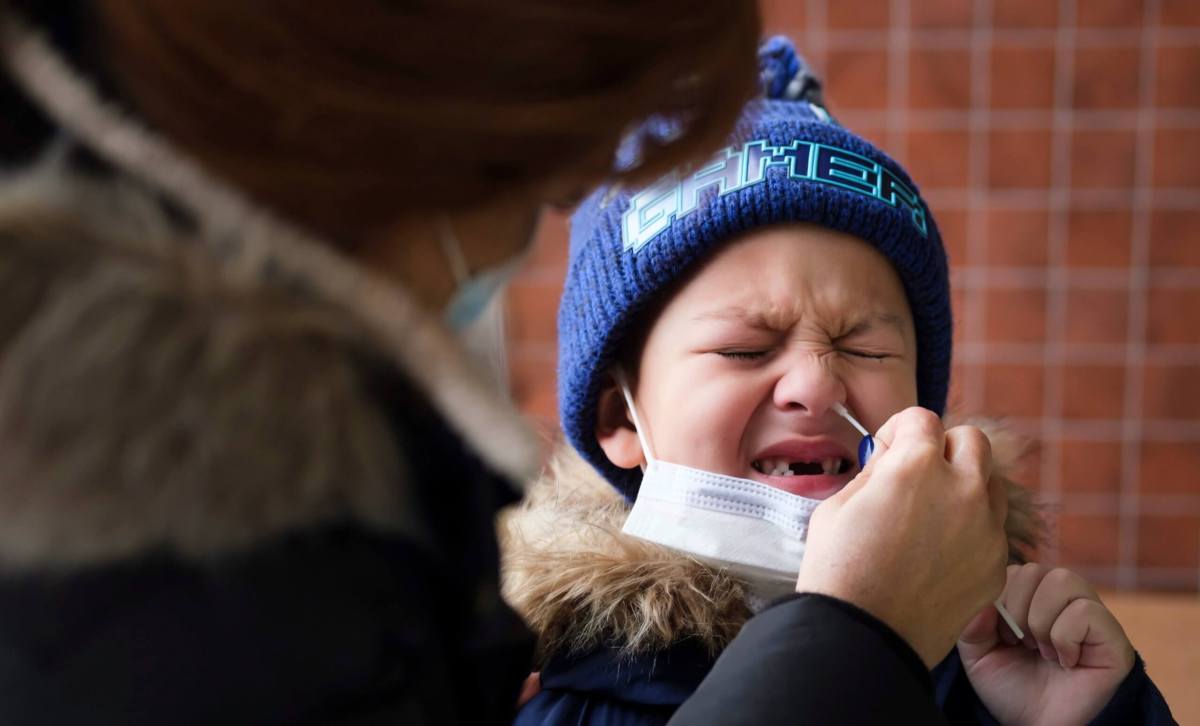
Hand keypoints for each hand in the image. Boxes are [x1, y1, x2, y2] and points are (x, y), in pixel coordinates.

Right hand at [796, 407, 1009, 666]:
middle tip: (917, 476)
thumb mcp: (838, 504)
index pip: (922, 418)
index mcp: (916, 465)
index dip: (898, 431)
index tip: (886, 452)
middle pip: (972, 440)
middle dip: (943, 449)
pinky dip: (972, 530)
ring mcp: (986, 528)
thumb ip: (875, 472)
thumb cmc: (839, 569)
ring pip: (991, 483)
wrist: (863, 636)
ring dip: (966, 486)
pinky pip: (992, 529)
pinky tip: (939, 554)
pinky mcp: (996, 564)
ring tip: (933, 514)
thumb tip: (892, 461)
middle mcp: (962, 489)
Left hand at [958, 564, 1135, 725]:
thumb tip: (983, 599)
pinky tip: (1066, 662)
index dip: (1001, 600)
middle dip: (1017, 610)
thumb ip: (971, 623)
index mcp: (1034, 597)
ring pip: (1063, 581)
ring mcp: (1093, 615)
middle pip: (1035, 570)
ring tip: (1043, 652)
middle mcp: (1065, 599)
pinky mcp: (1114, 637)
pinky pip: (1086, 611)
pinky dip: (1065, 638)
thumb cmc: (1011, 689)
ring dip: (1041, 621)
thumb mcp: (977, 654)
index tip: (1002, 636)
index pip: (1013, 569)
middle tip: (1022, 644)